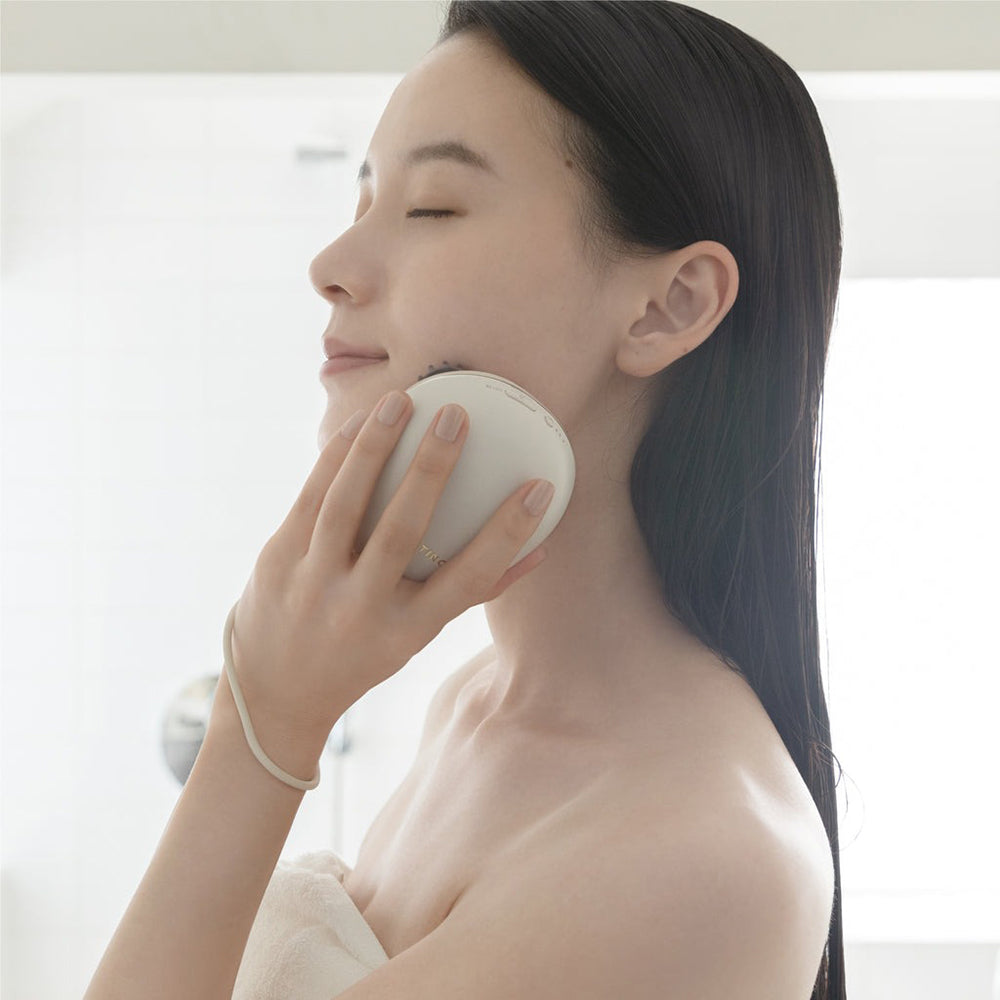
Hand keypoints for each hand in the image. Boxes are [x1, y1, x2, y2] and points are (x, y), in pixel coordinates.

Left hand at [224, 390, 553, 744]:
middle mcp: (360, 608)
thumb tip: (537, 550)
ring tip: (400, 401)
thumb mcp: (419, 636)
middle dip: (432, 469)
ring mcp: (313, 583)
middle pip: (402, 532)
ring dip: (375, 447)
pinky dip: (337, 456)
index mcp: (407, 631)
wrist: (274, 693)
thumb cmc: (364, 654)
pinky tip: (360, 422)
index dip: (508, 534)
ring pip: (346, 504)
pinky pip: (310, 497)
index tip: (539, 488)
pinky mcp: (278, 559)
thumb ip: (474, 591)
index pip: (469, 580)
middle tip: (456, 415)